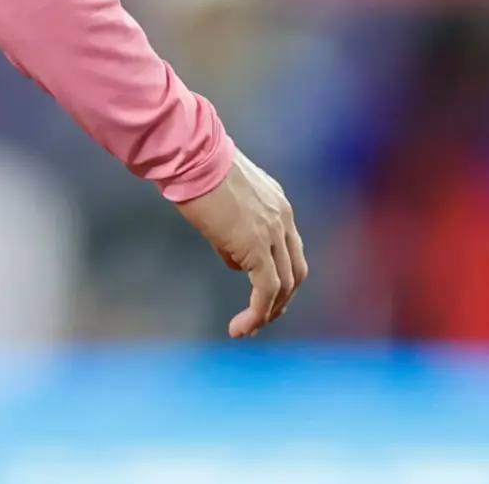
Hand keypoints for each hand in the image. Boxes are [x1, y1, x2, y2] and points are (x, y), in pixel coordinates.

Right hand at [175, 151, 308, 338]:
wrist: (192, 158)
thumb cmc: (197, 173)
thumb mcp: (224, 203)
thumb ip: (236, 232)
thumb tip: (236, 261)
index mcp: (277, 205)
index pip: (289, 250)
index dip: (279, 278)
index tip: (261, 298)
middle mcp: (282, 218)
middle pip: (295, 271)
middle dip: (280, 301)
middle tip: (259, 320)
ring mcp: (273, 231)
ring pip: (284, 285)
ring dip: (267, 313)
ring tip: (246, 329)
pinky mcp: (257, 245)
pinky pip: (266, 289)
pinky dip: (257, 312)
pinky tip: (240, 326)